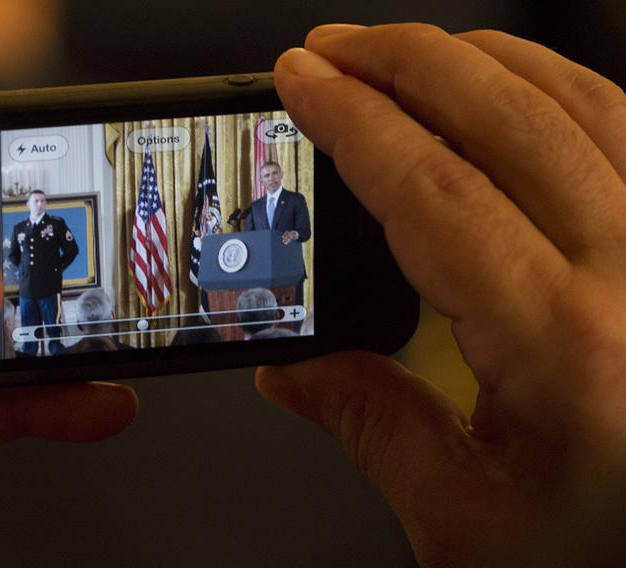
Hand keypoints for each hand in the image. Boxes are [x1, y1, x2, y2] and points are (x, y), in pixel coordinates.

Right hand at [258, 24, 625, 565]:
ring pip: (580, 104)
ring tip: (408, 52)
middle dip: (406, 60)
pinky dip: (556, 89)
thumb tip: (294, 375)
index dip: (354, 120)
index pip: (433, 188)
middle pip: (508, 117)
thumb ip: (369, 426)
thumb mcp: (465, 520)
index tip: (304, 78)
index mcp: (569, 348)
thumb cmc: (609, 565)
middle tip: (337, 45)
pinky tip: (510, 90)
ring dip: (480, 61)